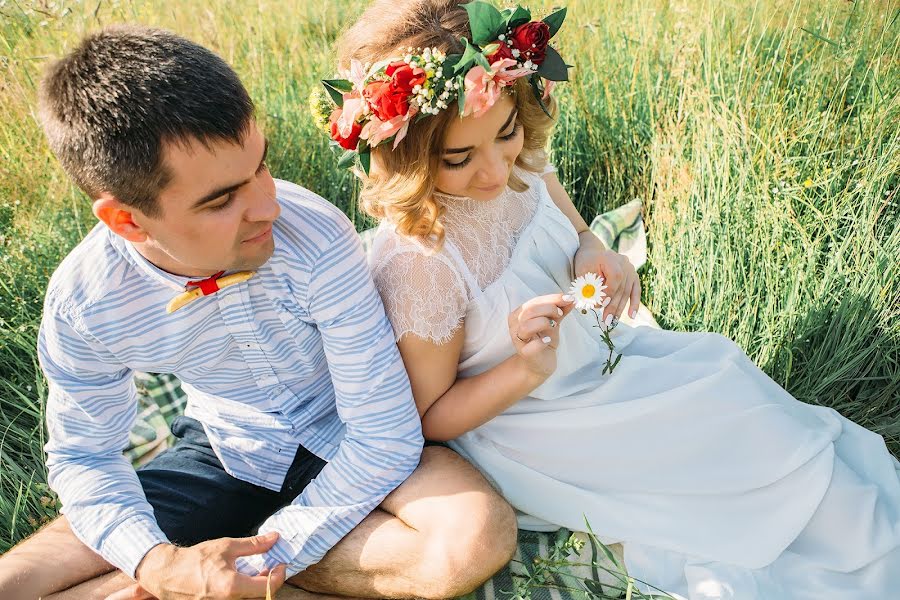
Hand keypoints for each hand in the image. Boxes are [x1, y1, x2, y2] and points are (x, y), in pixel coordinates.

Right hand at [132, 532, 286, 599]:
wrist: (167, 574)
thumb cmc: (195, 559)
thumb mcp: (226, 546)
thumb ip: (253, 545)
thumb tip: (274, 538)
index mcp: (232, 587)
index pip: (268, 588)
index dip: (279, 575)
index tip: (281, 563)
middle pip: (260, 596)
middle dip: (269, 581)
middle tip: (270, 565)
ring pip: (248, 599)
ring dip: (256, 586)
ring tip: (255, 571)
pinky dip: (243, 590)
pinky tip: (241, 578)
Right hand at [508, 294, 574, 379]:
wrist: (540, 363)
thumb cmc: (543, 339)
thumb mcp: (553, 321)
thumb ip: (560, 310)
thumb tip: (571, 299)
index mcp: (519, 314)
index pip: (534, 301)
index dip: (552, 299)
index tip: (568, 298)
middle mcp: (515, 325)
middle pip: (529, 311)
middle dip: (549, 309)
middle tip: (560, 314)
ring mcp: (519, 340)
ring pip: (526, 326)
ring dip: (544, 323)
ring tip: (554, 326)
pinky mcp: (525, 353)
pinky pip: (531, 346)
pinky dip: (542, 342)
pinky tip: (548, 340)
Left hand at [574, 232, 640, 321]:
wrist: (593, 252)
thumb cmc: (585, 263)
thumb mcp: (583, 272)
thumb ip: (589, 286)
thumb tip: (597, 305)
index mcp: (611, 258)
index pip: (614, 280)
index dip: (607, 294)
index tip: (599, 306)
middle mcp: (624, 262)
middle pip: (620, 288)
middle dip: (613, 306)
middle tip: (606, 321)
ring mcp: (631, 269)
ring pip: (627, 292)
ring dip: (620, 308)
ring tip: (613, 321)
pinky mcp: (633, 275)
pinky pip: (635, 291)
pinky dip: (634, 304)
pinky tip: (631, 316)